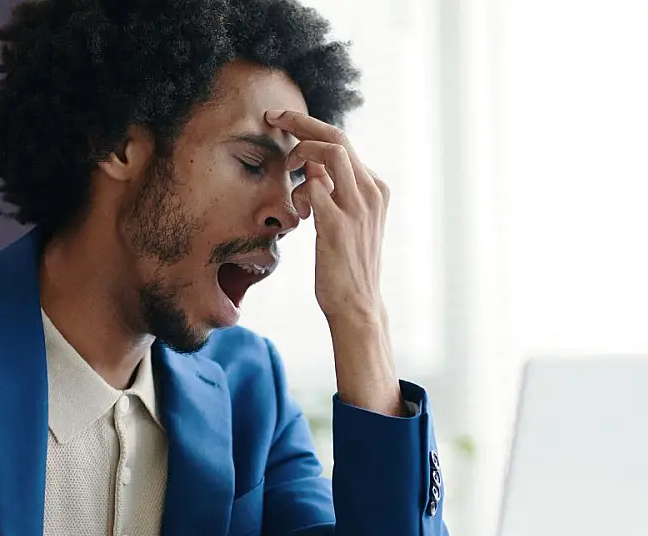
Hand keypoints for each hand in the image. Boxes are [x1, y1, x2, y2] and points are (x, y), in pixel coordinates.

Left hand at [265, 109, 402, 415]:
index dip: (311, 127)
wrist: (357, 306)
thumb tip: (310, 166)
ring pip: (330, 152)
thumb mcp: (346, 221)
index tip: (284, 122)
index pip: (343, 142)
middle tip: (272, 117)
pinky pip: (313, 186)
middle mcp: (372, 192)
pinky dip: (298, 190)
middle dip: (301, 122)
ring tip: (286, 169)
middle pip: (337, 137)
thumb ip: (333, 192)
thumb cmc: (346, 266)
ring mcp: (358, 207)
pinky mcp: (338, 225)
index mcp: (375, 189)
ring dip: (299, 153)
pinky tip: (297, 211)